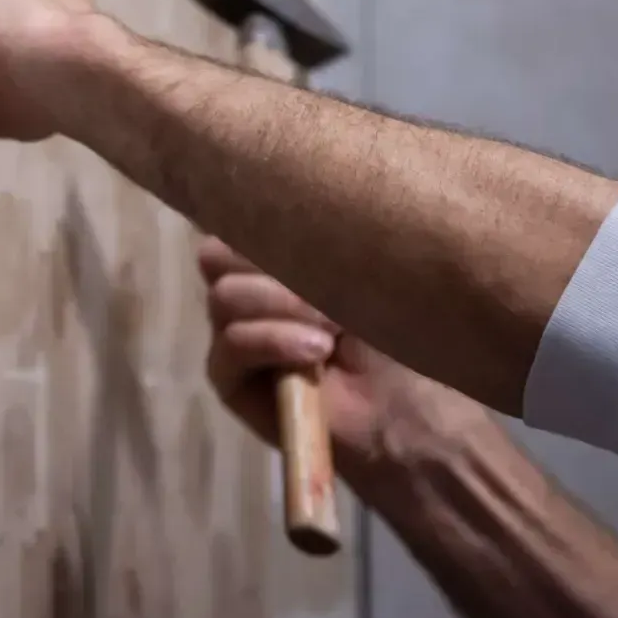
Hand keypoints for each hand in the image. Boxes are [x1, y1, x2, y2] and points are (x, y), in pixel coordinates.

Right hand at [198, 237, 492, 490]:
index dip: (263, 227)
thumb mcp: (354, 277)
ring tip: (330, 332)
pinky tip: (315, 353)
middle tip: (325, 292)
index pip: (235, 225)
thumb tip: (287, 211)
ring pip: (225, 297)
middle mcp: (243, 294)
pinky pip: (231, 345)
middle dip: (272, 267)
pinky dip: (272, 342)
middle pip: (216, 255)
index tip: (309, 238)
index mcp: (268, 263)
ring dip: (282, 307)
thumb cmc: (387, 335)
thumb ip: (312, 248)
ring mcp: (231, 334)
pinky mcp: (226, 377)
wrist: (400, 407)